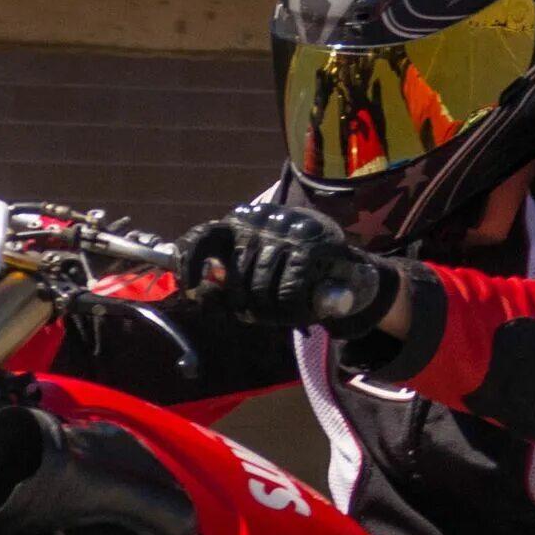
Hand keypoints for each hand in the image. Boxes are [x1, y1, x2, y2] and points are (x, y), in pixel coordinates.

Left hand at [175, 205, 398, 334]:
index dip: (190, 260)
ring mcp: (286, 229)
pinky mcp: (309, 246)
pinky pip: (286, 293)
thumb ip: (226, 280)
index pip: (206, 235)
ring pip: (259, 288)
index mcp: (243, 220)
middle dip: (243, 305)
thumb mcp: (256, 272)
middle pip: (233, 276)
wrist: (346, 271)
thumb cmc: (292, 274)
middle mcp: (261, 218)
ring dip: (268, 313)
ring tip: (282, 314)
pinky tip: (300, 312)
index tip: (188, 284)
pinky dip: (291, 312)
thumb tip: (199, 290)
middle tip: (256, 315)